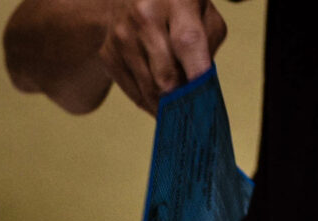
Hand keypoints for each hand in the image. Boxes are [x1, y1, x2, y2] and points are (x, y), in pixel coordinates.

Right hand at [99, 0, 226, 113]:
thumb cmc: (181, 9)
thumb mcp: (205, 16)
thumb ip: (209, 49)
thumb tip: (202, 91)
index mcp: (176, 1)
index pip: (187, 42)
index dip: (196, 75)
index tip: (205, 104)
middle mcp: (144, 15)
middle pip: (165, 76)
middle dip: (183, 100)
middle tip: (195, 112)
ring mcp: (122, 35)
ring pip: (149, 90)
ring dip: (168, 106)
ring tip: (180, 108)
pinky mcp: (108, 53)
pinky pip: (133, 94)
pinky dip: (150, 103)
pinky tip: (161, 101)